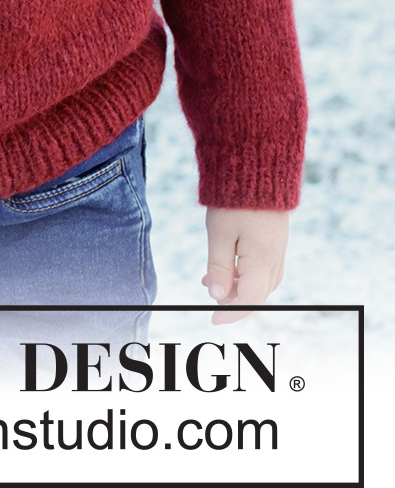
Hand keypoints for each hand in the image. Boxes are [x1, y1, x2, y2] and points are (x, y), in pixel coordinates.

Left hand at [201, 208, 288, 325]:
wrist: (258, 167)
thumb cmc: (234, 199)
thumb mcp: (219, 233)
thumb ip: (219, 267)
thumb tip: (217, 298)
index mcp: (262, 260)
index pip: (249, 300)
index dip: (231, 313)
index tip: (212, 320)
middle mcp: (275, 258)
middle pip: (257, 294)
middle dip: (233, 302)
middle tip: (208, 298)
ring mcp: (278, 249)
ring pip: (261, 283)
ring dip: (238, 288)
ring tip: (209, 281)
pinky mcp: (276, 240)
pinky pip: (264, 268)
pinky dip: (245, 274)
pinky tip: (227, 266)